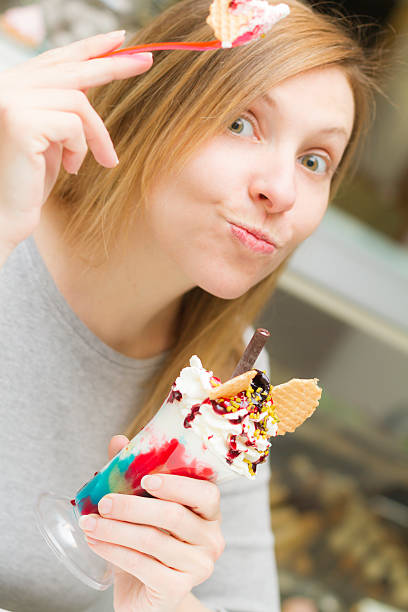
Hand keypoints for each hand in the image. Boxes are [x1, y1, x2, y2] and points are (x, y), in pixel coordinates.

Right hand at [0, 31, 152, 261]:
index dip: (89, 49)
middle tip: (146, 61)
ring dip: (96, 136)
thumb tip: (96, 78)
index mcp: (13, 86)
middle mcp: (7, 85)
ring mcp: (10, 99)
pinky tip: (70, 168)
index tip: (119, 40)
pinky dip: (81, 148)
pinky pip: (73, 124)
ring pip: (78, 102)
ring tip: (99, 161)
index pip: (56, 59)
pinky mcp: (20, 119)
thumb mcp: (54, 136)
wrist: (6, 214)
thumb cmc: (29, 181)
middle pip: (71, 69)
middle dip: (113, 66)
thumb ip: (66, 107)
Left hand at [79, 435, 224, 611]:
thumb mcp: (143, 508)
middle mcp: (211, 540)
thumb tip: (118, 441)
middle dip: (132, 506)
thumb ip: (134, 474)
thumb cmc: (150, 545)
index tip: (144, 479)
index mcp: (209, 513)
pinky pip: (141, 565)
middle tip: (103, 501)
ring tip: (89, 522)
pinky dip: (113, 551)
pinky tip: (94, 542)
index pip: (206, 493)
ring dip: (115, 530)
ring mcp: (198, 567)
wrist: (148, 594)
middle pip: (174, 515)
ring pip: (153, 541)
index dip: (176, 485)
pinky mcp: (177, 589)